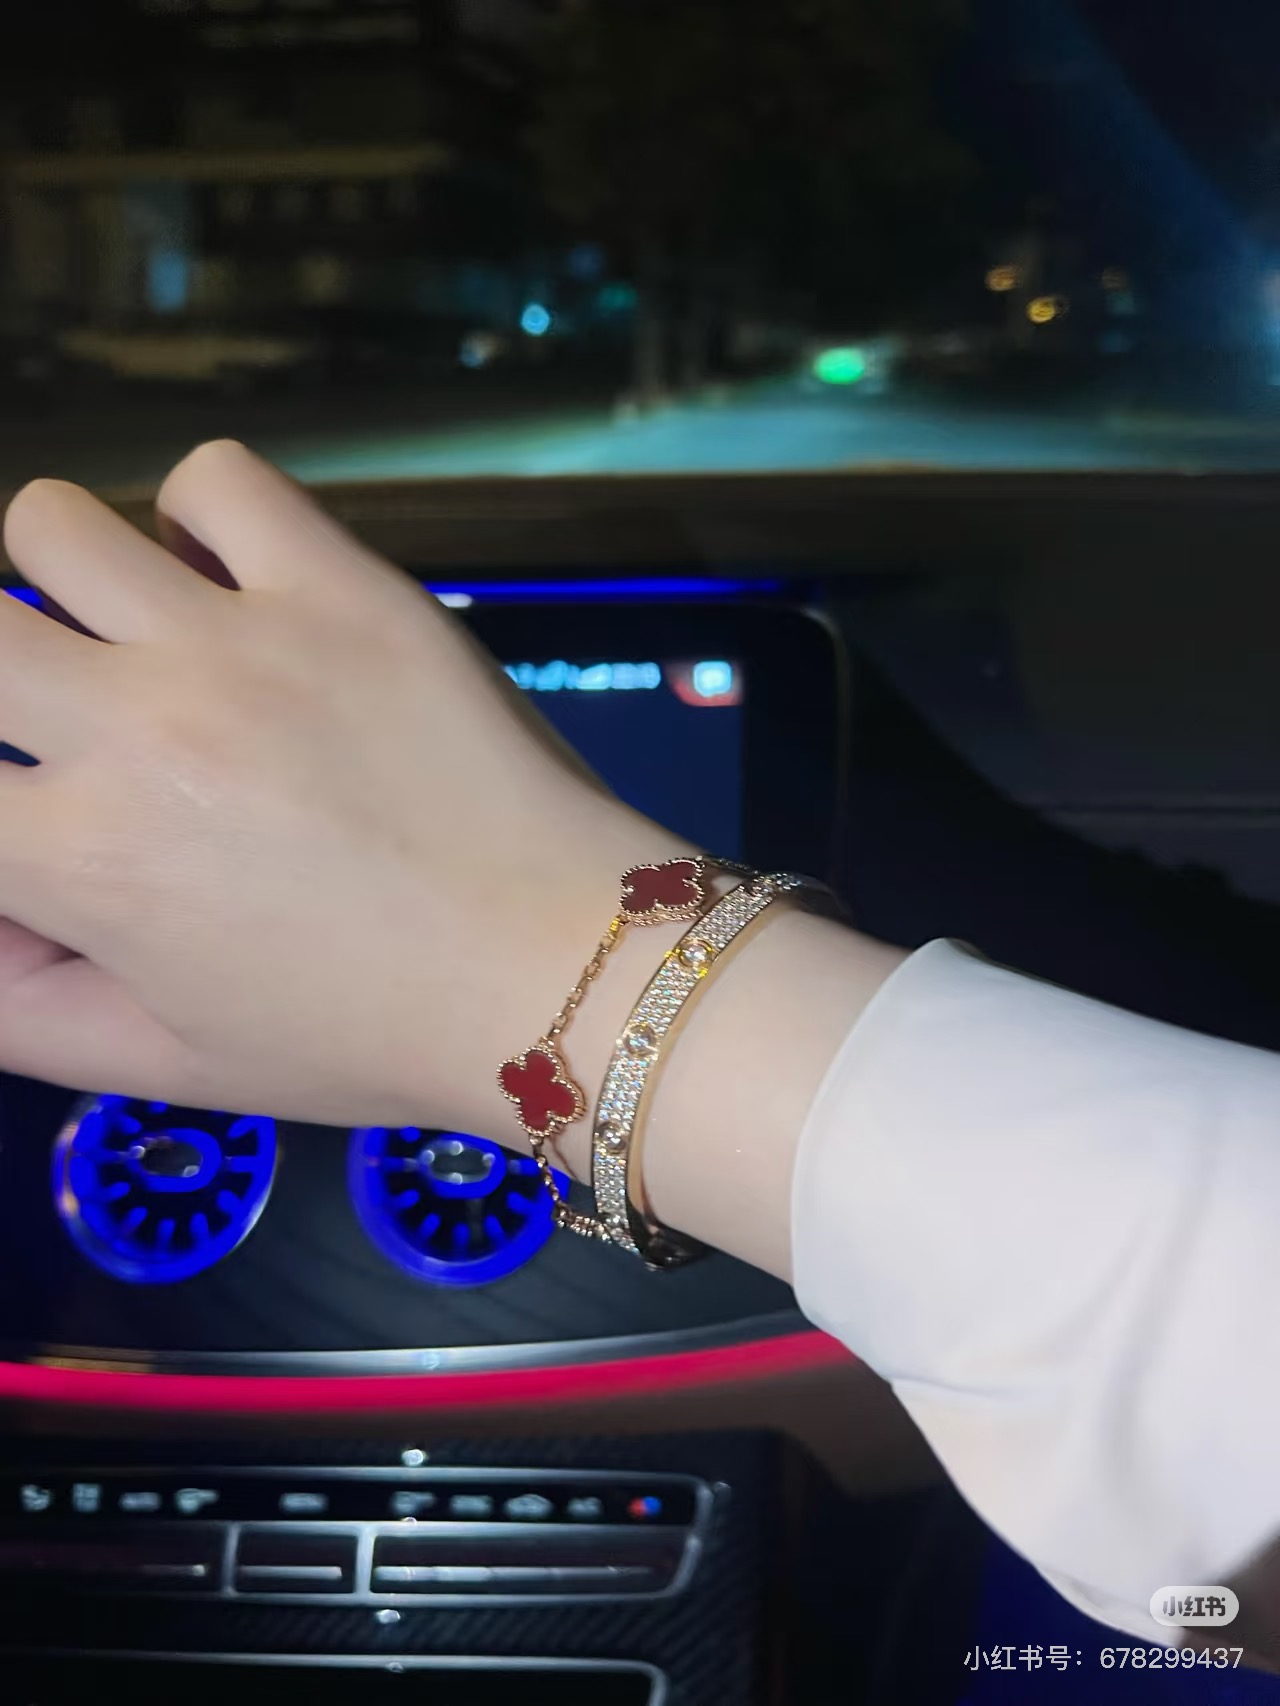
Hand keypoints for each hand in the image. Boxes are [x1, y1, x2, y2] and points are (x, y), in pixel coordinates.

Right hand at [0, 440, 685, 1137]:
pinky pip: (218, 477)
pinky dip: (201, 514)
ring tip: (144, 636)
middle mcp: (134, 729)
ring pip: (53, 524)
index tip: (41, 796)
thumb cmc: (368, 1034)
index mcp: (81, 860)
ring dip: (70, 579)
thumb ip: (20, 1007)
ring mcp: (238, 639)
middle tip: (65, 716)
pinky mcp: (342, 584)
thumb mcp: (170, 1064)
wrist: (562, 971)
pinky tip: (238, 582)